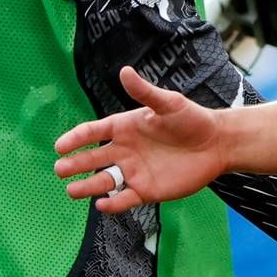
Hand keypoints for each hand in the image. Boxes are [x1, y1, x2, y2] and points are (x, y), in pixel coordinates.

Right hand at [53, 66, 230, 212]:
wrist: (216, 144)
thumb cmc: (192, 119)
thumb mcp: (168, 103)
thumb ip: (145, 92)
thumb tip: (124, 71)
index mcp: (124, 127)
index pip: (93, 132)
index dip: (75, 138)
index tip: (60, 146)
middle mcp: (125, 150)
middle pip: (93, 158)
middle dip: (75, 164)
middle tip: (60, 170)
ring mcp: (134, 171)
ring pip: (104, 181)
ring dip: (87, 186)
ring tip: (71, 191)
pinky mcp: (147, 190)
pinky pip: (125, 199)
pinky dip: (113, 204)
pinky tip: (101, 205)